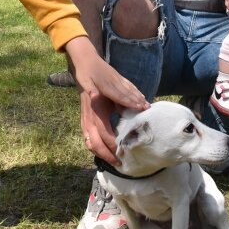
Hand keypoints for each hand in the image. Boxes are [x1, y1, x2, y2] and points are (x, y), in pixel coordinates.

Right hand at [65, 37, 148, 163]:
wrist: (84, 66)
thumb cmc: (100, 72)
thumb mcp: (114, 80)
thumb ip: (127, 95)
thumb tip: (144, 107)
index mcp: (95, 107)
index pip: (104, 132)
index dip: (115, 144)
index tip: (127, 150)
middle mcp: (88, 116)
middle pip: (94, 142)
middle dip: (108, 154)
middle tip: (122, 162)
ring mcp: (84, 118)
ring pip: (90, 142)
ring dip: (101, 153)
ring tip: (115, 160)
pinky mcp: (84, 119)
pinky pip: (88, 138)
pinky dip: (96, 148)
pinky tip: (106, 151)